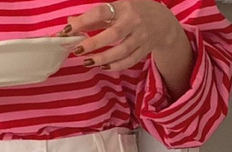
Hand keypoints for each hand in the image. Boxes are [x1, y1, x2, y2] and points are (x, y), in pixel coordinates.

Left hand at [60, 1, 184, 71]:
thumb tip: (70, 22)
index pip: (101, 13)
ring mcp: (141, 37)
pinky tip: (104, 67)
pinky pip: (129, 61)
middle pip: (113, 35)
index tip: (68, 29)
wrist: (163, 22)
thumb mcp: (117, 8)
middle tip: (77, 51)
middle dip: (93, 44)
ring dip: (103, 58)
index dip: (84, 21)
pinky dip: (116, 66)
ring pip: (121, 51)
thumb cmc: (134, 13)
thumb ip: (95, 17)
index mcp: (124, 6)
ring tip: (88, 62)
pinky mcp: (145, 50)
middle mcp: (134, 21)